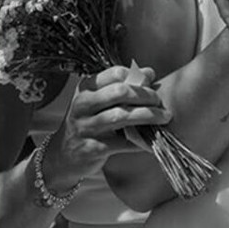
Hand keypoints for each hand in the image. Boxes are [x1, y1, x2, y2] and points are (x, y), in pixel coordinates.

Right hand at [49, 66, 171, 183]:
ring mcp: (84, 127)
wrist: (64, 155)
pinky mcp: (90, 148)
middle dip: (146, 96)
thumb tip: (149, 72)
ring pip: (122, 116)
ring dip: (148, 116)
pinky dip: (140, 140)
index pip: (115, 74)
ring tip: (164, 117)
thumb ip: (125, 85)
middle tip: (160, 101)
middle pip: (120, 92)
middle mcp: (82, 105)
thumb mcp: (101, 100)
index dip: (137, 77)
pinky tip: (152, 139)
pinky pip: (122, 142)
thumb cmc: (90, 122)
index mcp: (86, 88)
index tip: (150, 83)